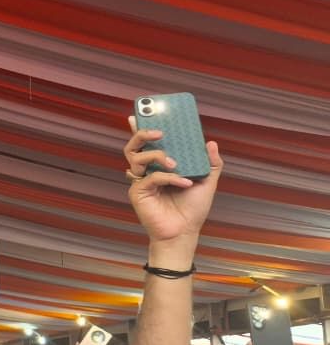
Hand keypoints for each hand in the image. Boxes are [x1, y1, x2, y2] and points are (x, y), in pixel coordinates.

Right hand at [123, 121, 222, 264]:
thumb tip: (211, 142)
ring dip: (155, 155)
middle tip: (158, 131)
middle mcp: (147, 170)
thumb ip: (211, 162)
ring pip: (135, 157)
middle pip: (134, 145)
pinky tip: (183, 183)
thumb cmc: (193, 208)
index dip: (141, 126)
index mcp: (160, 164)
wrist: (185, 232)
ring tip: (174, 161)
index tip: (141, 112)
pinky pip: (150, 177)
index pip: (148, 142)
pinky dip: (168, 177)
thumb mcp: (208, 181)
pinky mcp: (138, 192)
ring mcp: (141, 181)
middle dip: (142, 133)